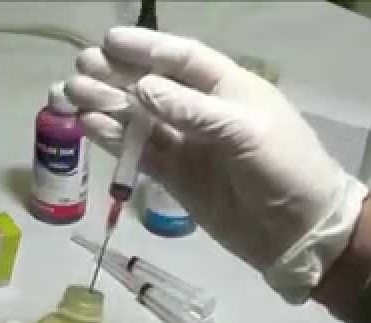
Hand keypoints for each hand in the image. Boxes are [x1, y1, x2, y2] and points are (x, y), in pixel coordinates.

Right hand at [65, 28, 368, 302]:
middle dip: (115, 75)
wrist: (298, 232)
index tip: (109, 41)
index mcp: (228, 88)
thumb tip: (142, 89)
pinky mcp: (174, 177)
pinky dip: (114, 140)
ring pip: (138, 119)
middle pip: (151, 85)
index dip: (146, 48)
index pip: (181, 58)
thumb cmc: (285, 169)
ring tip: (71, 95)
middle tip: (79, 68)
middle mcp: (202, 111)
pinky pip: (139, 153)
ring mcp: (186, 145)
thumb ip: (192, 111)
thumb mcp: (245, 132)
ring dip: (106, 106)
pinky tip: (88, 126)